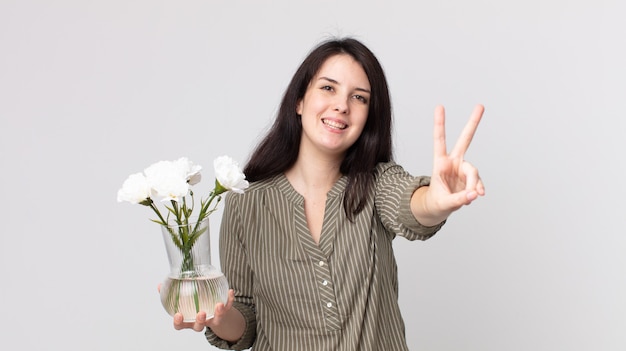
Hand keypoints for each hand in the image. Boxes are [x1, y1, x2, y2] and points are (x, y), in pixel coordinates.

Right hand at [172, 289, 235, 331]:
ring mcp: (212, 319)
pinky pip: (228, 308)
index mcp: (188, 320)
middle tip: (201, 313)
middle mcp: (200, 321)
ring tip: (219, 305)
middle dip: (200, 321)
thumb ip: (170, 293)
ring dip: (218, 313)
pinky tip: (230, 291)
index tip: (178, 315)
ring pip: (215, 320)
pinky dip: (229, 300)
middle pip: (199, 326)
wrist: (212, 311)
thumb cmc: (193, 304)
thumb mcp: (181, 300)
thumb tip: (159, 285)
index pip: (180, 325)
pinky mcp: (223, 314)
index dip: (179, 322)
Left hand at [414, 104, 484, 223]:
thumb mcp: (444, 203)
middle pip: (465, 140)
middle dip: (473, 123)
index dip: (439, 124)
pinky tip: (476, 196)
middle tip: (481, 106)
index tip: (440, 107)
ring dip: (474, 184)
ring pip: (474, 172)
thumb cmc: (436, 202)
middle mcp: (453, 162)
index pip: (439, 141)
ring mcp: (463, 169)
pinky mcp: (471, 178)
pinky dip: (479, 189)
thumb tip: (474, 194)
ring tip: (472, 196)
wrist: (438, 208)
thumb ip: (459, 199)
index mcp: (440, 163)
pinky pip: (478, 182)